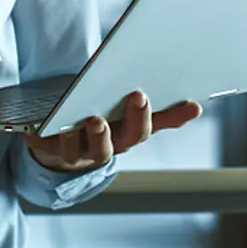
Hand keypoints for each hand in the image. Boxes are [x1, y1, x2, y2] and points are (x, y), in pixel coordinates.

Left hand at [23, 91, 202, 173]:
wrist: (54, 142)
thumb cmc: (95, 119)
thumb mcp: (122, 113)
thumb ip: (154, 110)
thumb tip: (194, 104)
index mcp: (126, 134)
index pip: (149, 128)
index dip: (172, 116)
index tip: (192, 103)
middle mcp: (107, 147)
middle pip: (125, 140)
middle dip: (135, 120)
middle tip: (139, 96)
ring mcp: (80, 151)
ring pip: (90, 149)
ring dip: (95, 135)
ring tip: (96, 119)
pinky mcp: (52, 149)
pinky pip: (54, 146)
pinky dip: (54, 135)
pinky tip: (57, 122)